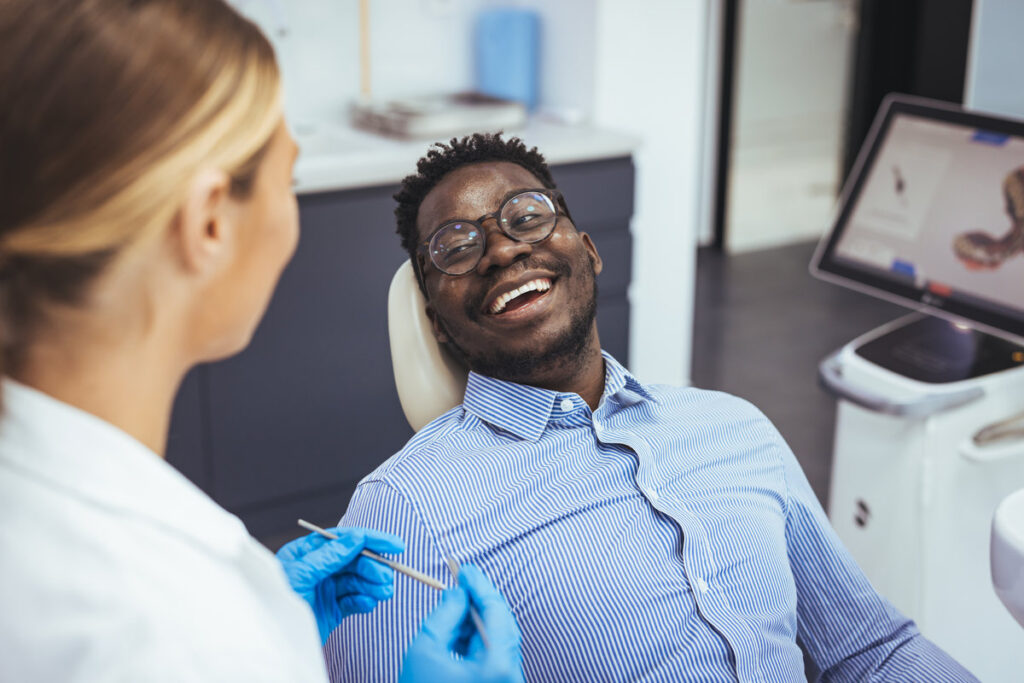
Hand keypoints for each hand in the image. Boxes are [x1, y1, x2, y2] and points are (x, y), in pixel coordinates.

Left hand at [276, 527, 404, 643]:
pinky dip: (365, 601)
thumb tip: (356, 538)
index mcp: (306, 553)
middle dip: (373, 567)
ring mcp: (326, 590)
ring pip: (357, 581)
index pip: (344, 539)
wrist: (271, 642)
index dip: (371, 540)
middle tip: (386, 578)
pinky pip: (354, 601)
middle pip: (354, 561)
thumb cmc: (274, 604)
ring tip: (384, 592)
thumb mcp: (300, 575)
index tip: (396, 546)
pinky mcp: (332, 610)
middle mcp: (318, 569)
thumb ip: (329, 556)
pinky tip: (368, 604)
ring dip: (373, 585)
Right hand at [399, 565, 523, 682]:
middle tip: (461, 581)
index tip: (464, 569)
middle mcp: (511, 676)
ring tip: (454, 606)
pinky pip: (495, 656)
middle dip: (481, 601)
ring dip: (479, 620)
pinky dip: (478, 640)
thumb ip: (445, 613)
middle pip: (503, 625)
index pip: (496, 612)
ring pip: (500, 640)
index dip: (480, 586)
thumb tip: (458, 591)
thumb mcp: (426, 649)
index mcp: (497, 667)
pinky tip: (459, 631)